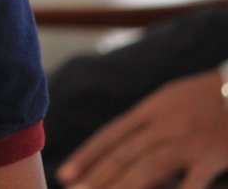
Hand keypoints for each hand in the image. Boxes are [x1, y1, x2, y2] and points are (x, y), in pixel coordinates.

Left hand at [56, 70, 227, 188]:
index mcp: (149, 110)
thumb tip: (119, 142)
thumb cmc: (206, 96)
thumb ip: (146, 120)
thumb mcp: (169, 99)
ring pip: (147, 168)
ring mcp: (186, 142)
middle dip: (95, 176)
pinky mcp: (211, 156)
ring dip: (121, 186)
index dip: (86, 156)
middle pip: (123, 155)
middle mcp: (162, 126)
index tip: (65, 174)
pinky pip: (191, 181)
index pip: (110, 136)